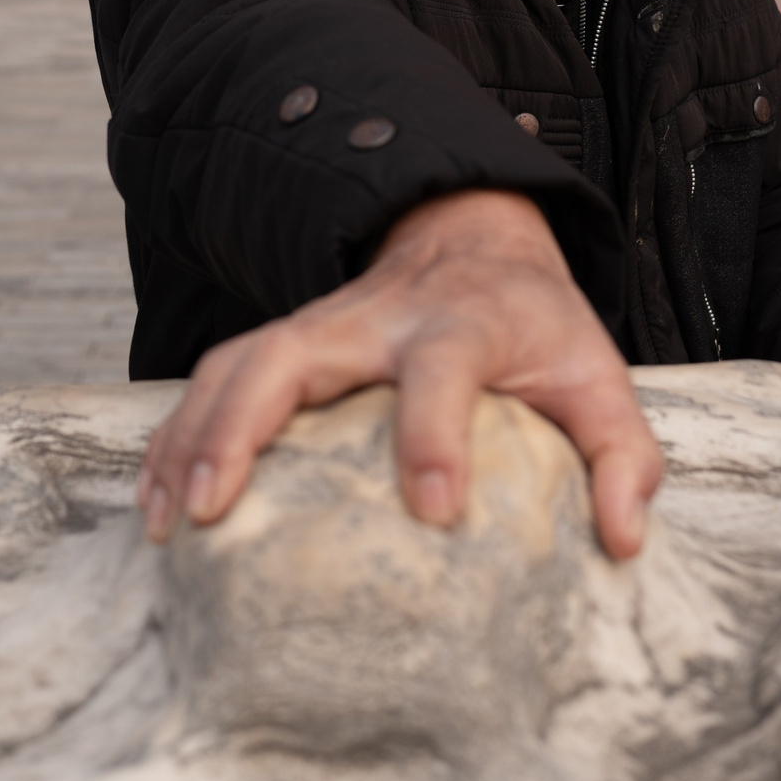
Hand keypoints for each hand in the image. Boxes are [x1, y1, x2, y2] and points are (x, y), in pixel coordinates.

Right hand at [137, 189, 664, 558]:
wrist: (474, 238)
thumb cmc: (536, 328)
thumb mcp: (599, 376)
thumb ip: (624, 457)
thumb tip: (623, 542)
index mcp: (461, 325)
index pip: (444, 370)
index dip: (437, 434)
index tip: (436, 509)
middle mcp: (375, 319)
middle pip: (290, 353)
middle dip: (245, 426)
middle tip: (215, 510)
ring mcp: (319, 325)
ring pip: (234, 364)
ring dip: (191, 436)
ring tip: (168, 522)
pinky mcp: (286, 342)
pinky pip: (214, 379)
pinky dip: (177, 435)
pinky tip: (156, 503)